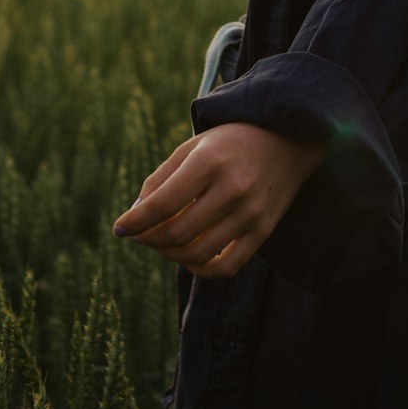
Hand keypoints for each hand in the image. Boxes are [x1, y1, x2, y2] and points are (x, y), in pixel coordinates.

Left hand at [112, 122, 325, 278]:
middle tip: (140, 235)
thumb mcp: (194, 146)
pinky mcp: (264, 230)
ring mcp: (251, 212)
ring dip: (170, 254)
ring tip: (162, 243)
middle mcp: (233, 187)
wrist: (288, 139)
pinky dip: (200, 269)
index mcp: (211, 159)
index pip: (163, 202)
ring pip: (198, 253)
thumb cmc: (231, 141)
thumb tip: (135, 216)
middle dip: (149, 239)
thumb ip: (162, 178)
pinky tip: (189, 257)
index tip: (119, 228)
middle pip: (177, 232)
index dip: (136, 220)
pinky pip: (226, 266)